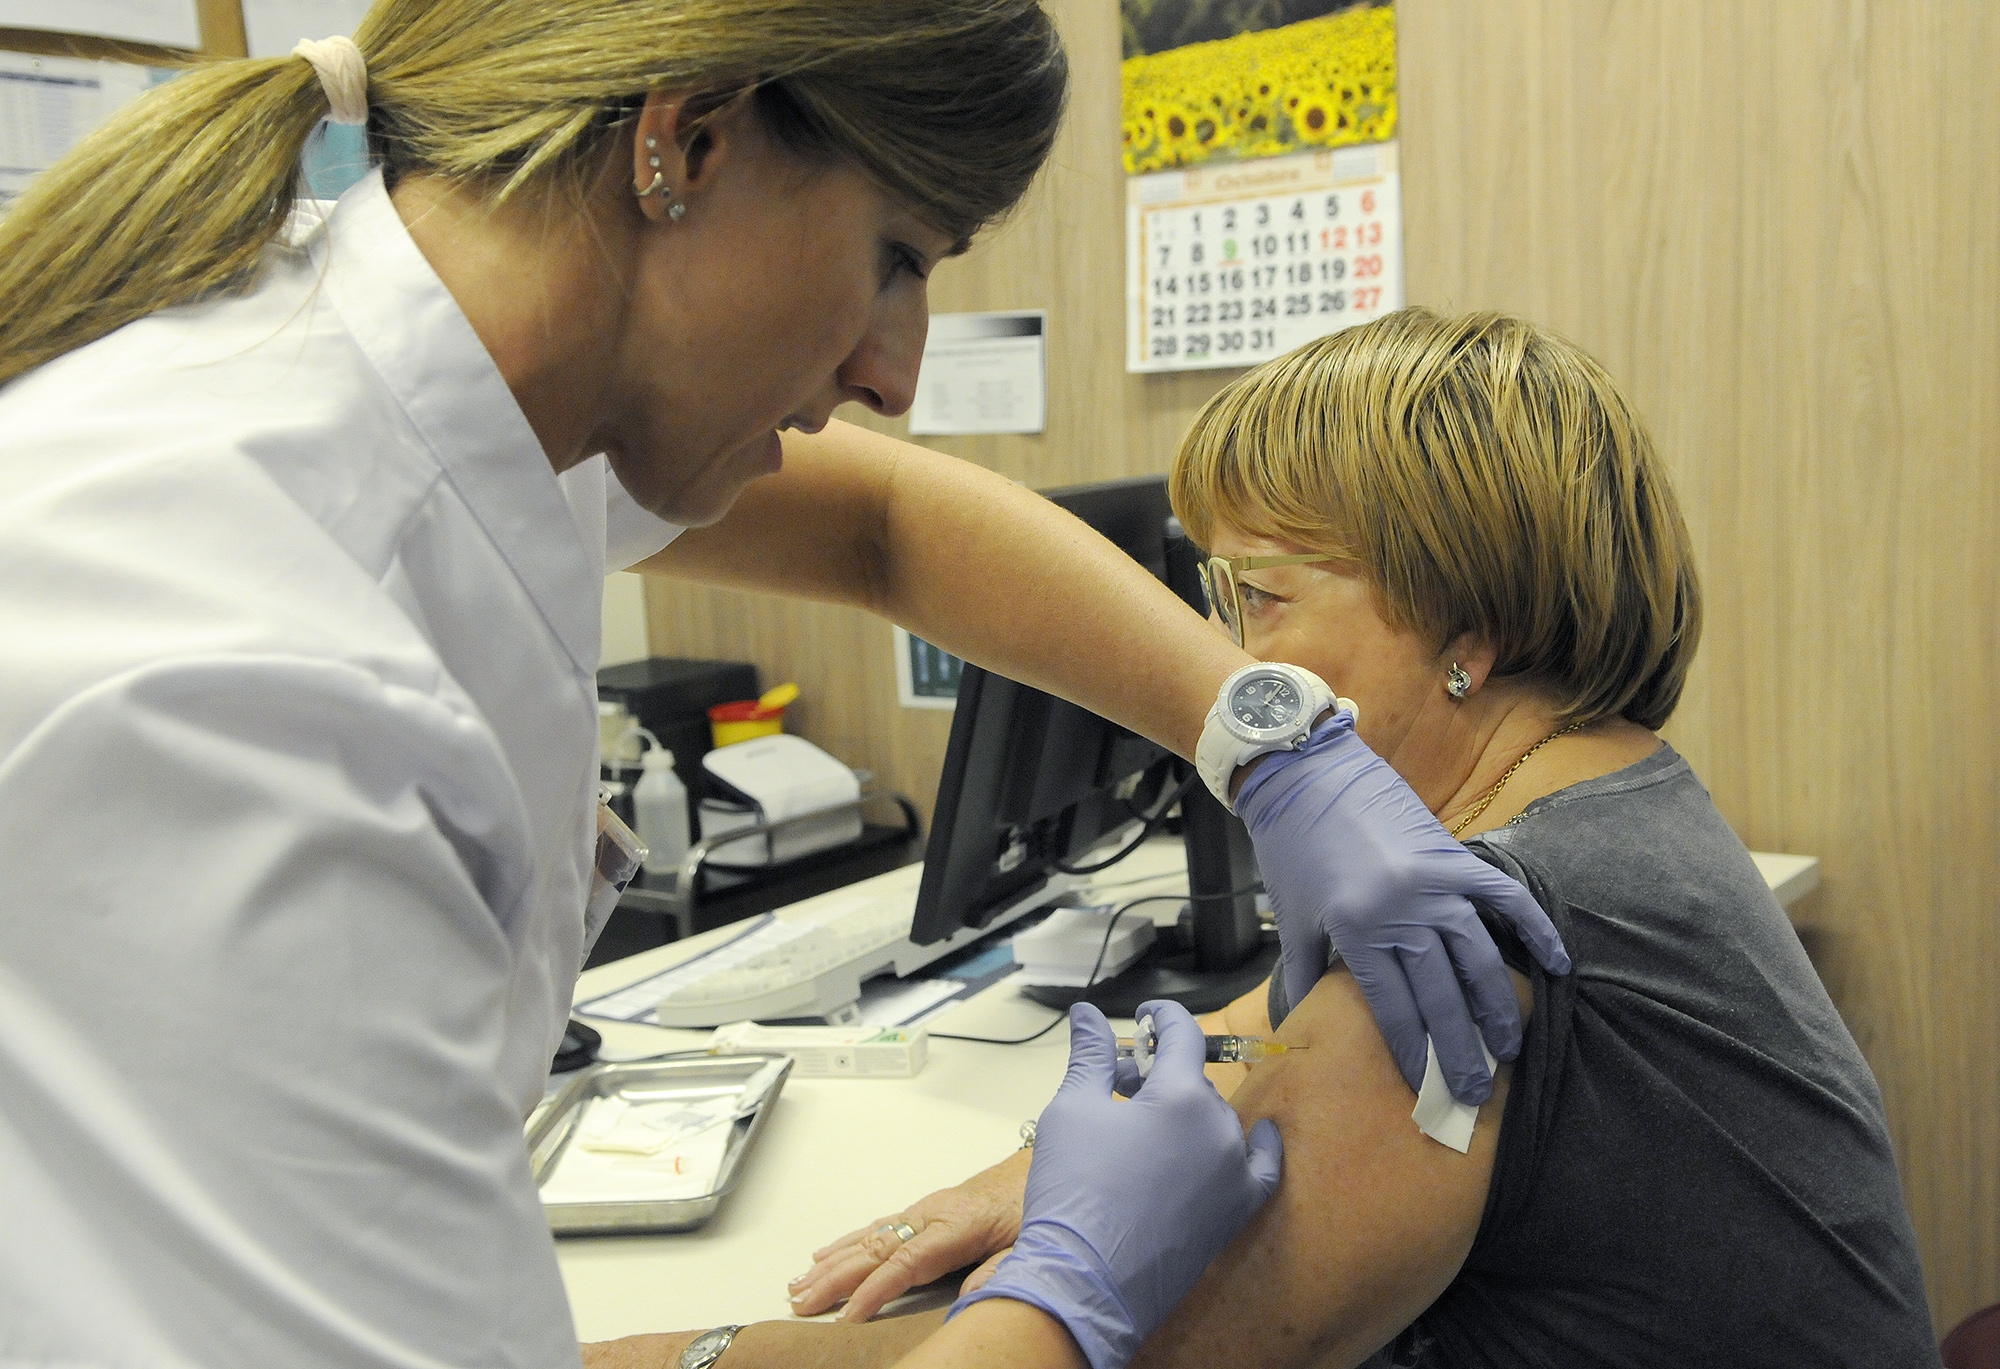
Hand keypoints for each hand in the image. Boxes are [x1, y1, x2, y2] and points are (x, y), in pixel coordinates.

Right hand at [789, 1150, 1030, 1320]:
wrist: (1051, 1163)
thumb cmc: (1041, 1202)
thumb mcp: (1034, 1241)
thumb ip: (1003, 1269)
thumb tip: (973, 1294)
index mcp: (956, 1225)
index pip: (904, 1263)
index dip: (873, 1291)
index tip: (846, 1317)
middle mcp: (933, 1214)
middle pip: (874, 1249)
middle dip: (834, 1278)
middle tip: (800, 1301)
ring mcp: (926, 1210)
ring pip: (868, 1237)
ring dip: (831, 1261)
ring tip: (799, 1283)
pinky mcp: (928, 1210)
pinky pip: (877, 1226)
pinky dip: (847, 1241)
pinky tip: (828, 1252)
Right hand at [952, 1002, 1281, 1368]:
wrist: (1084, 1282)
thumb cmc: (1073, 1191)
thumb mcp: (1072, 1109)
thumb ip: (1091, 1055)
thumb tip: (1088, 1014)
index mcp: (1181, 1097)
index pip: (1183, 1034)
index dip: (1162, 1017)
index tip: (1145, 1016)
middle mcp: (1219, 1129)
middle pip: (1193, 1080)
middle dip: (1158, 1073)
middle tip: (1117, 1084)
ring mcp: (1233, 1174)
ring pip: (1216, 1120)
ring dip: (1187, 1112)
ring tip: (1145, 1126)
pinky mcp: (1235, 1212)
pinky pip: (1260, 1169)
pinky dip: (1259, 1148)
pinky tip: (1260, 1134)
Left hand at [1235, 709, 1569, 1103]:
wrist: (1306, 774)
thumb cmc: (1292, 849)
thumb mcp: (1292, 917)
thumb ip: (1304, 975)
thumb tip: (1300, 1029)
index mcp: (1356, 928)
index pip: (1394, 1008)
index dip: (1412, 1052)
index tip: (1425, 1089)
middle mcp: (1402, 908)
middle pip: (1441, 994)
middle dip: (1458, 1049)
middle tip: (1473, 1090)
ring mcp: (1436, 881)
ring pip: (1478, 956)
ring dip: (1497, 1005)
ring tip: (1508, 1047)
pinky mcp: (1456, 855)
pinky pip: (1505, 898)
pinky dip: (1534, 930)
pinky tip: (1556, 965)